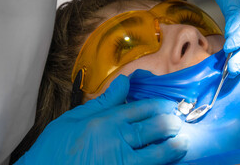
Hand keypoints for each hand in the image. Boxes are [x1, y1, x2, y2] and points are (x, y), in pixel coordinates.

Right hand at [16, 75, 187, 164]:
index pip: (140, 110)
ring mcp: (120, 163)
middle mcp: (116, 141)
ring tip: (183, 144)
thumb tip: (124, 82)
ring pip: (155, 155)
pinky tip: (166, 163)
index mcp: (106, 121)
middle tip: (180, 122)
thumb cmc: (56, 146)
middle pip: (152, 129)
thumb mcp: (75, 117)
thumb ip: (104, 101)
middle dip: (170, 125)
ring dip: (172, 149)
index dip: (159, 107)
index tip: (169, 106)